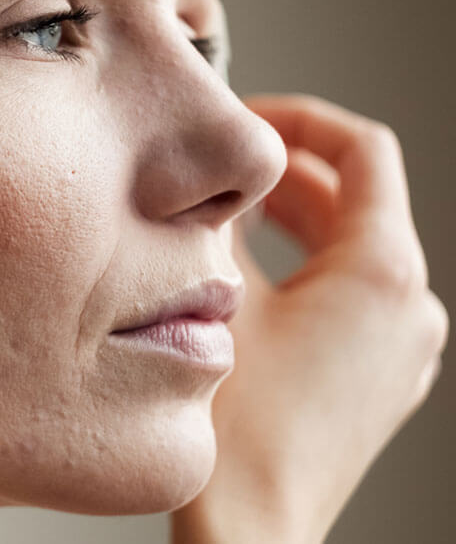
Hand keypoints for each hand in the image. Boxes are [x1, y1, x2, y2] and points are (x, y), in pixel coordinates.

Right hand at [171, 95, 448, 542]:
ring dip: (294, 222)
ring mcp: (401, 347)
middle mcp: (409, 306)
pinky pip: (352, 297)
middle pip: (356, 200)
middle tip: (225, 169)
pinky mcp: (379, 377)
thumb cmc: (243, 432)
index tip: (253, 122)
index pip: (362, 151)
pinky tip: (249, 280)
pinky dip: (307, 270)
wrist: (253, 528)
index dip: (302, 121)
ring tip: (228, 218)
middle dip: (287, 174)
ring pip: (352, 250)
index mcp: (382, 273)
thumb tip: (214, 177)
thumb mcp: (216, 297)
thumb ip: (220, 222)